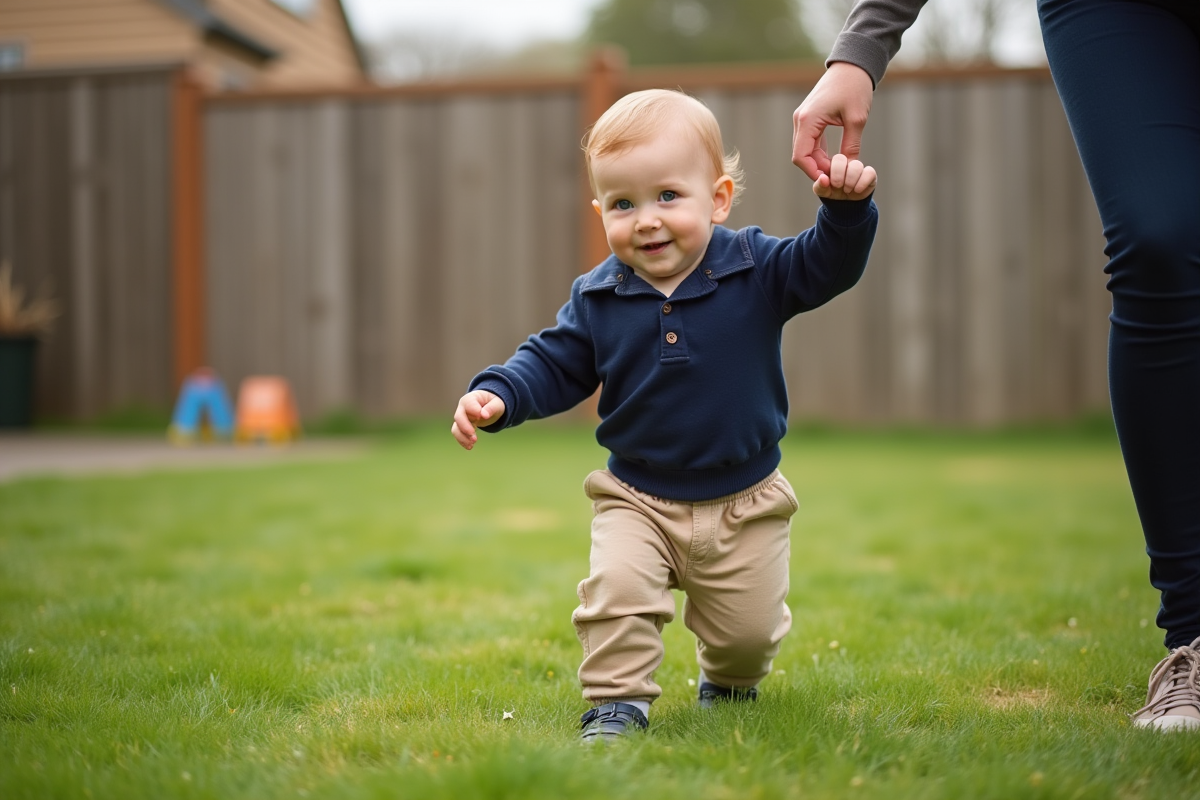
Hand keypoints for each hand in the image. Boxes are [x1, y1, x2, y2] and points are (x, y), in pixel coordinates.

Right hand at [451, 390, 505, 449]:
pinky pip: (458, 434)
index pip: (468, 403)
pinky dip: (463, 441)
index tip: (480, 416)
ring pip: (456, 428)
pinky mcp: (462, 427)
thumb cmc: (493, 402)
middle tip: (474, 437)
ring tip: (472, 444)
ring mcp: (461, 418)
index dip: (473, 410)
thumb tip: (484, 415)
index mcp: (471, 399)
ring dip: (463, 437)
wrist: (489, 406)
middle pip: (458, 417)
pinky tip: (470, 447)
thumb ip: (491, 408)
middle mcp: (463, 408)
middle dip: (465, 428)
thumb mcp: (497, 403)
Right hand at [792, 62, 873, 181]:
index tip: (829, 181)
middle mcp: (800, 120)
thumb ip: (851, 146)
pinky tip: (834, 159)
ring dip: (818, 162)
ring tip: (837, 170)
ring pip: (805, 150)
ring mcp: (803, 119)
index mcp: (807, 120)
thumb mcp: (857, 119)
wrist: (853, 66)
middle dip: (816, 169)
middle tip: (836, 178)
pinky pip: (810, 142)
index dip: (813, 172)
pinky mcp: (809, 118)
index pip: (800, 156)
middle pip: (801, 155)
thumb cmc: (855, 88)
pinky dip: (819, 153)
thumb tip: (849, 169)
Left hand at [812, 153, 876, 200]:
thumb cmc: (832, 194)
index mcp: (831, 163)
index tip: (829, 181)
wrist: (845, 206)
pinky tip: (857, 190)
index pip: (830, 157)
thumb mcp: (822, 192)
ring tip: (847, 190)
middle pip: (840, 158)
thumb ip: (819, 186)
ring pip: (856, 165)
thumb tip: (823, 179)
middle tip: (837, 185)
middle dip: (837, 174)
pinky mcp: (870, 174)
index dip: (831, 169)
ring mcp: (858, 167)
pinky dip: (862, 182)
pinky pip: (870, 172)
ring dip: (850, 180)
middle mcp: (845, 162)